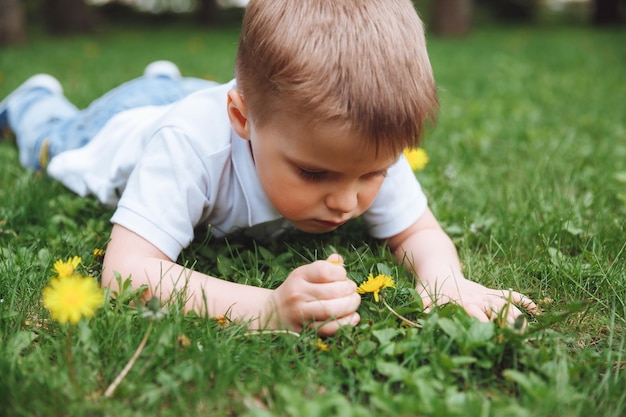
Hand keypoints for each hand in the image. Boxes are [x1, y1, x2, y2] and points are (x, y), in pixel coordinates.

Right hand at [265, 254, 360, 335]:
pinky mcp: (306, 330)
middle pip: (332, 291)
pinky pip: (330, 328)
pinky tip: (353, 317)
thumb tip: (339, 259)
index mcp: (299, 276)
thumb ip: (324, 267)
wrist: (272, 313)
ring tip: (354, 301)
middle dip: (349, 290)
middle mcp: (298, 294)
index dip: (340, 273)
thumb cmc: (296, 290)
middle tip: (352, 290)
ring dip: (350, 305)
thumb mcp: (305, 274)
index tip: (343, 276)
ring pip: (332, 310)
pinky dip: (346, 323)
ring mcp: (301, 313)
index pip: (324, 270)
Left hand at [418, 276, 536, 323]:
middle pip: (495, 309)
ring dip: (516, 315)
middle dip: (505, 322)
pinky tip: (536, 309)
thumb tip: (421, 317)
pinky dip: (521, 299)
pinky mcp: (489, 292)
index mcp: (461, 300)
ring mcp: (484, 294)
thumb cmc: (428, 288)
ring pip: (504, 303)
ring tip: (527, 329)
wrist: (437, 269)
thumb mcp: (422, 297)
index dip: (483, 322)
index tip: (491, 334)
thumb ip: (423, 306)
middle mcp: (476, 298)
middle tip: (517, 337)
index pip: (474, 313)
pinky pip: (508, 294)